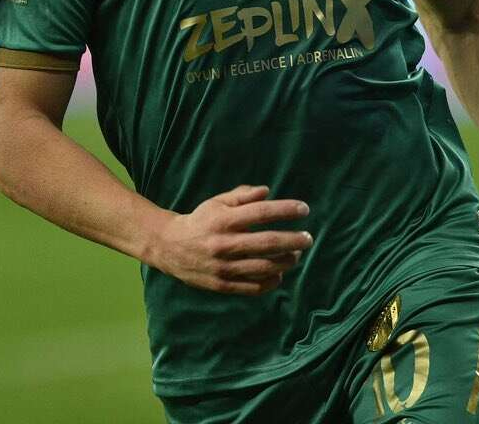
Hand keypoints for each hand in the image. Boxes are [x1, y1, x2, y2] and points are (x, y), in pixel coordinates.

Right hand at [151, 184, 312, 295]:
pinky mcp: (222, 285)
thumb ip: (242, 197)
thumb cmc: (200, 220)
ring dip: (286, 262)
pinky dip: (271, 281)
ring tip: (296, 255)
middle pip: (267, 243)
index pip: (261, 213)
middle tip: (308, 238)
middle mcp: (224, 244)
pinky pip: (253, 287)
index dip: (285, 210)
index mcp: (224, 220)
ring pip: (264, 267)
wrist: (170, 247)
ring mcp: (224, 267)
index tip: (304, 209)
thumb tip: (268, 192)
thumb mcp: (217, 202)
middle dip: (293, 240)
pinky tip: (280, 273)